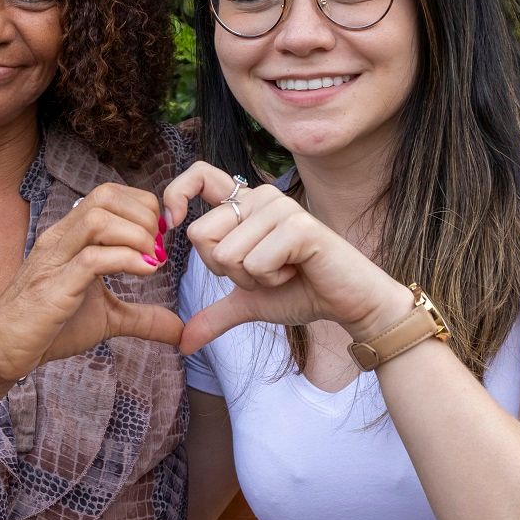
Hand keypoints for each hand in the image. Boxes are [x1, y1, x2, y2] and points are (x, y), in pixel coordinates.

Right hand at [0, 183, 182, 381]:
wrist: (1, 352)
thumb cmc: (48, 329)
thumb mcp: (106, 319)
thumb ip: (142, 317)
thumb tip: (179, 330)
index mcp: (70, 236)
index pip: (109, 194)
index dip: (143, 207)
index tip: (160, 238)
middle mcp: (61, 238)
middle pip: (106, 195)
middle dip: (143, 215)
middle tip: (159, 248)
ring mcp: (55, 259)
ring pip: (98, 218)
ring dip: (136, 234)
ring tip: (152, 260)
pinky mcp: (54, 286)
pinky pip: (92, 258)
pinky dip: (126, 260)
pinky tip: (144, 272)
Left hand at [164, 162, 410, 354]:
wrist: (347, 303)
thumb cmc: (302, 292)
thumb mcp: (249, 302)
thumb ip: (215, 315)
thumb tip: (183, 343)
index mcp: (246, 204)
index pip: (199, 175)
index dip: (176, 194)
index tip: (172, 223)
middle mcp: (261, 197)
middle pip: (201, 235)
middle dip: (226, 270)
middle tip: (264, 270)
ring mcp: (280, 207)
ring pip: (226, 254)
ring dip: (252, 279)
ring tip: (284, 270)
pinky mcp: (298, 226)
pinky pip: (255, 263)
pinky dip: (271, 280)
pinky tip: (297, 271)